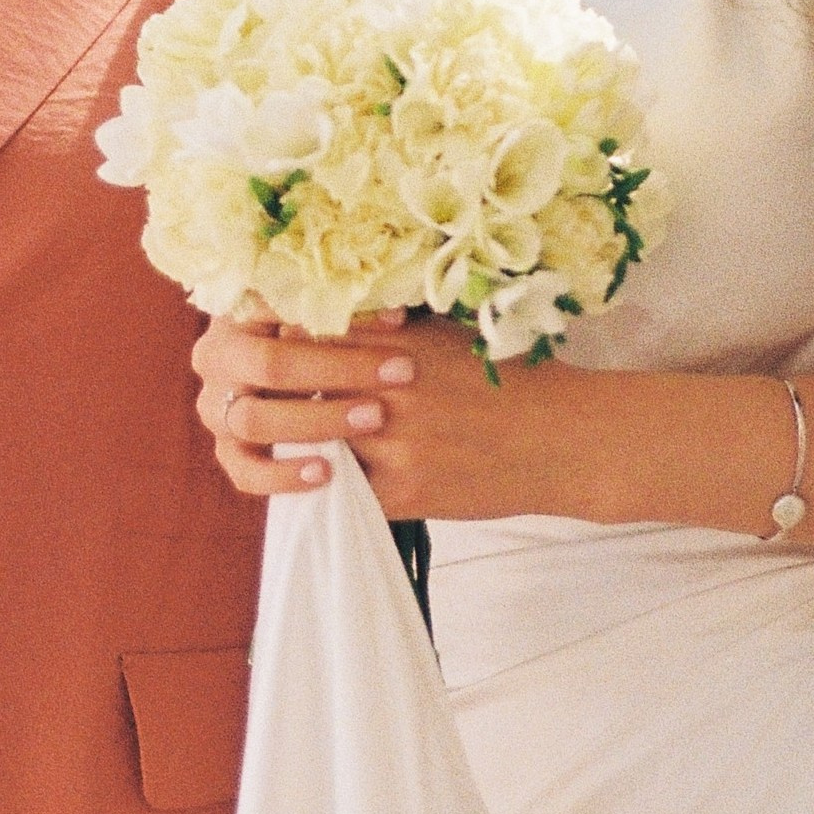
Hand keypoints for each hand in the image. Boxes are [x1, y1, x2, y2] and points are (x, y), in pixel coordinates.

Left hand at [193, 309, 589, 521]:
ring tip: (271, 438)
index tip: (255, 342)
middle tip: (247, 394)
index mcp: (399, 345)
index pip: (311, 336)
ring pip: (315, 444)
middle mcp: (391, 390)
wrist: (565, 438)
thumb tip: (327, 320)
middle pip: (302, 390)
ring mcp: (398, 444)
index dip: (277, 339)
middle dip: (274, 394)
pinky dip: (328, 488)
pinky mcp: (409, 491)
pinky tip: (314, 481)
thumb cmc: (511, 378)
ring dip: (293, 442)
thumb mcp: (449, 335)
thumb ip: (387, 329)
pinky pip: (346, 493)